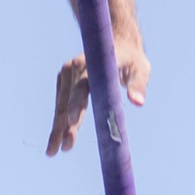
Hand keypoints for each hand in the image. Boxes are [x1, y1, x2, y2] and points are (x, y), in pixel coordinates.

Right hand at [44, 38, 150, 156]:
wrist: (116, 43)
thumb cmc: (132, 59)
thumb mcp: (140, 70)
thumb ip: (138, 85)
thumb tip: (138, 103)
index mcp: (91, 63)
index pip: (81, 85)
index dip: (76, 103)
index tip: (71, 122)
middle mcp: (74, 67)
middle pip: (67, 99)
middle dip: (64, 124)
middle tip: (66, 147)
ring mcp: (67, 73)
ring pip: (60, 104)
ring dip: (56, 128)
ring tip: (53, 152)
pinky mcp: (64, 81)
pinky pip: (60, 104)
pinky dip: (57, 122)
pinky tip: (55, 140)